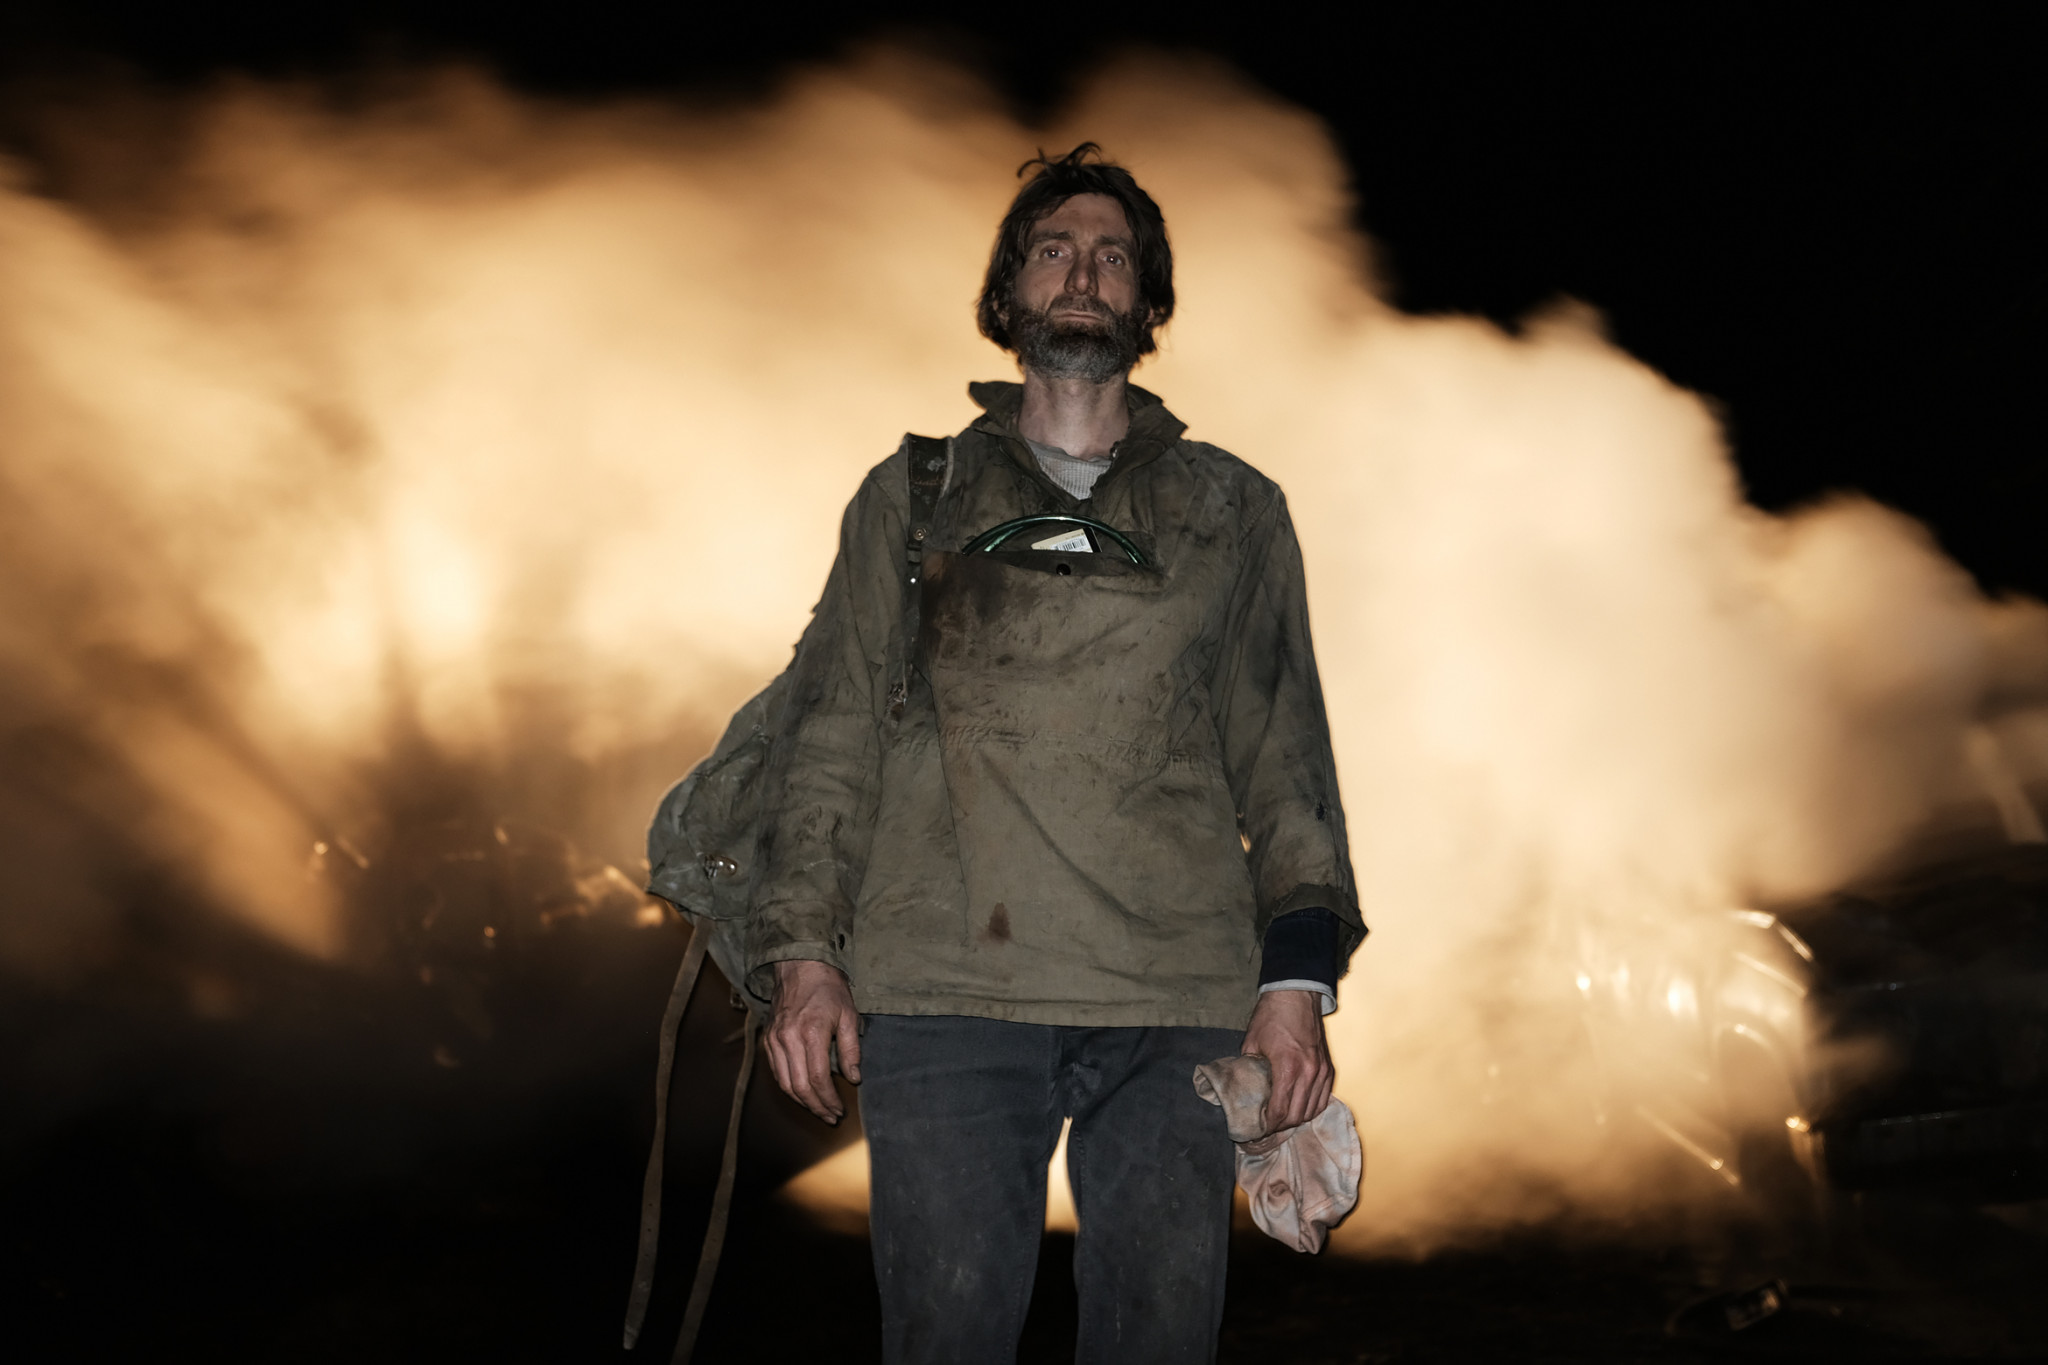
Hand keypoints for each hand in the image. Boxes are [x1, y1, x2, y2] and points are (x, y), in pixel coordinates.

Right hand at [765, 959, 861, 1124]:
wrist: (800, 966)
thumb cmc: (828, 989)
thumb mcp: (849, 1015)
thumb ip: (851, 1050)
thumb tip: (854, 1079)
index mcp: (811, 1032)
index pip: (818, 1079)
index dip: (829, 1099)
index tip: (840, 1110)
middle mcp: (788, 1039)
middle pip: (799, 1087)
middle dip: (816, 1107)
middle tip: (830, 1117)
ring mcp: (774, 1039)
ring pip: (784, 1083)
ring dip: (802, 1102)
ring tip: (818, 1110)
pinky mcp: (768, 1038)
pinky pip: (776, 1071)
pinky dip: (789, 1087)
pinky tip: (802, 1093)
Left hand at [1241, 989, 1333, 1133]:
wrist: (1296, 995)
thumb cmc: (1272, 1016)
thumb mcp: (1252, 1043)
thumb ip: (1250, 1069)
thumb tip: (1246, 1089)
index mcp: (1288, 1068)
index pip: (1280, 1110)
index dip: (1268, 1125)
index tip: (1258, 1129)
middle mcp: (1309, 1073)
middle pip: (1297, 1115)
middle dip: (1281, 1125)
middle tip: (1267, 1127)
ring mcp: (1322, 1071)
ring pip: (1313, 1110)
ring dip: (1297, 1118)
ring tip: (1282, 1120)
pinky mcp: (1329, 1068)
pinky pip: (1324, 1098)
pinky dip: (1312, 1108)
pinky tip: (1299, 1108)